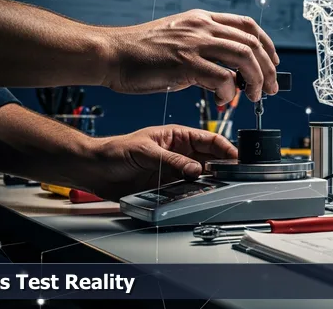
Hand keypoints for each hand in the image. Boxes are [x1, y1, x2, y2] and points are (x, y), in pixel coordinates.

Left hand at [86, 125, 236, 200]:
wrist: (94, 171)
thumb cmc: (115, 151)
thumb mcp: (145, 151)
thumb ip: (171, 161)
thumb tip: (195, 170)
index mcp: (178, 136)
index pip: (210, 140)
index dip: (226, 149)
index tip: (237, 159)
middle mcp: (181, 154)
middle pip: (210, 160)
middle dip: (223, 168)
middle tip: (233, 178)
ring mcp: (176, 171)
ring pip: (202, 177)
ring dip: (210, 183)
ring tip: (219, 189)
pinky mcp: (169, 187)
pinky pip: (188, 191)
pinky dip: (196, 194)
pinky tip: (201, 197)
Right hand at [102, 9, 279, 102]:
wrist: (110, 54)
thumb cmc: (140, 52)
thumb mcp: (178, 38)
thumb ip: (203, 48)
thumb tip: (227, 71)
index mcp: (201, 19)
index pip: (248, 25)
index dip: (267, 44)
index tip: (273, 62)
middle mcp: (201, 26)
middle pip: (252, 43)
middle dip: (268, 68)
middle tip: (271, 88)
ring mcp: (193, 43)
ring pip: (244, 57)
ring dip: (256, 80)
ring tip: (255, 97)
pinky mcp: (184, 63)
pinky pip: (222, 77)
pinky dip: (229, 92)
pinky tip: (222, 101)